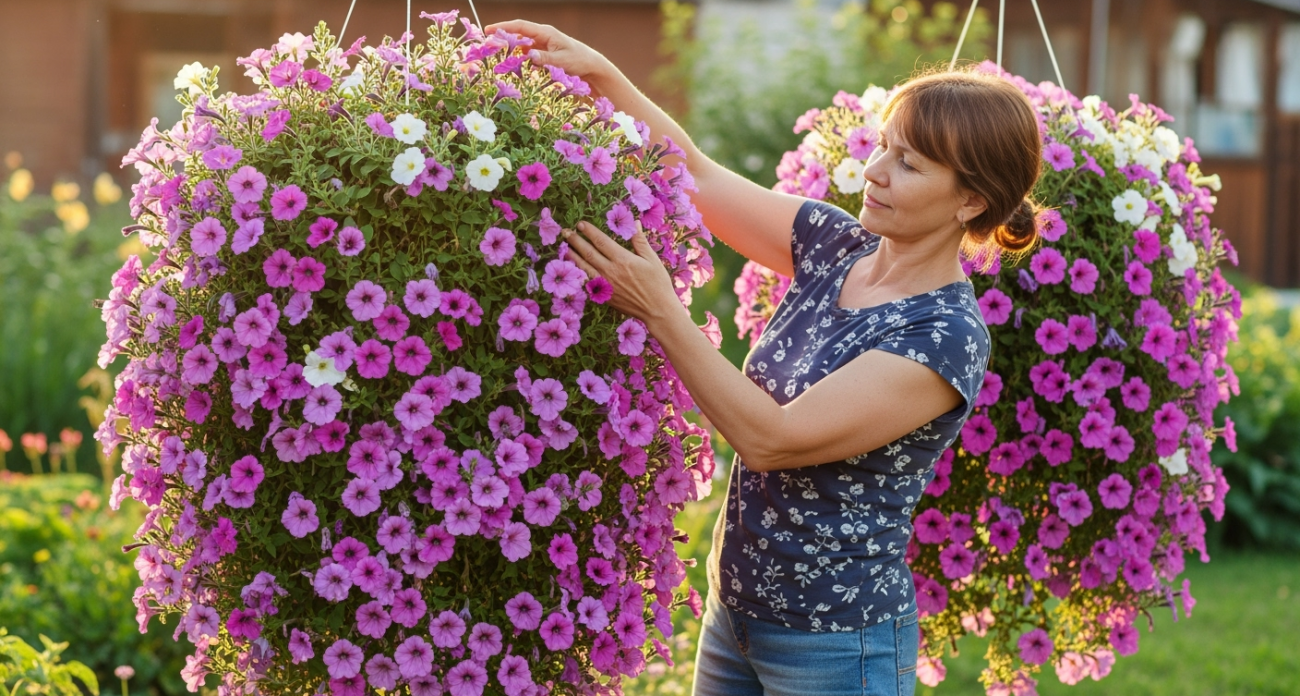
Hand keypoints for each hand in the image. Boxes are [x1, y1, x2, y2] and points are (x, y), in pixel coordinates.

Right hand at [483, 19, 611, 83]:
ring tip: (494, 57)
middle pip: (517, 34)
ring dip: (508, 50)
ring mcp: (541, 44)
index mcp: (545, 32)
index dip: (503, 27)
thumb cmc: (579, 60)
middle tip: (486, 45)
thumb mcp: (562, 61)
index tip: (488, 30)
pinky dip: (518, 58)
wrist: (591, 65)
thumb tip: (528, 56)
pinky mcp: (542, 53)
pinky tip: (511, 66)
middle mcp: (541, 36)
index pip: (520, 26)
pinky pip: (526, 54)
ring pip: (520, 45)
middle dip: (501, 37)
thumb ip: (544, 59)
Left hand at [562, 221, 682, 324]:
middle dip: (576, 241)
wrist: (656, 310)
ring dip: (572, 257)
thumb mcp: (652, 259)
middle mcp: (610, 271)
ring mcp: (605, 285)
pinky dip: (578, 275)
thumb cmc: (658, 283)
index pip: (601, 241)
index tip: (580, 224)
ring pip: (584, 268)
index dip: (589, 231)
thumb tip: (634, 223)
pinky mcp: (604, 296)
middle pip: (588, 252)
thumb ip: (640, 241)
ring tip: (564, 248)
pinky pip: (587, 283)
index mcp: (622, 259)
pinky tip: (573, 270)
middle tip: (566, 232)